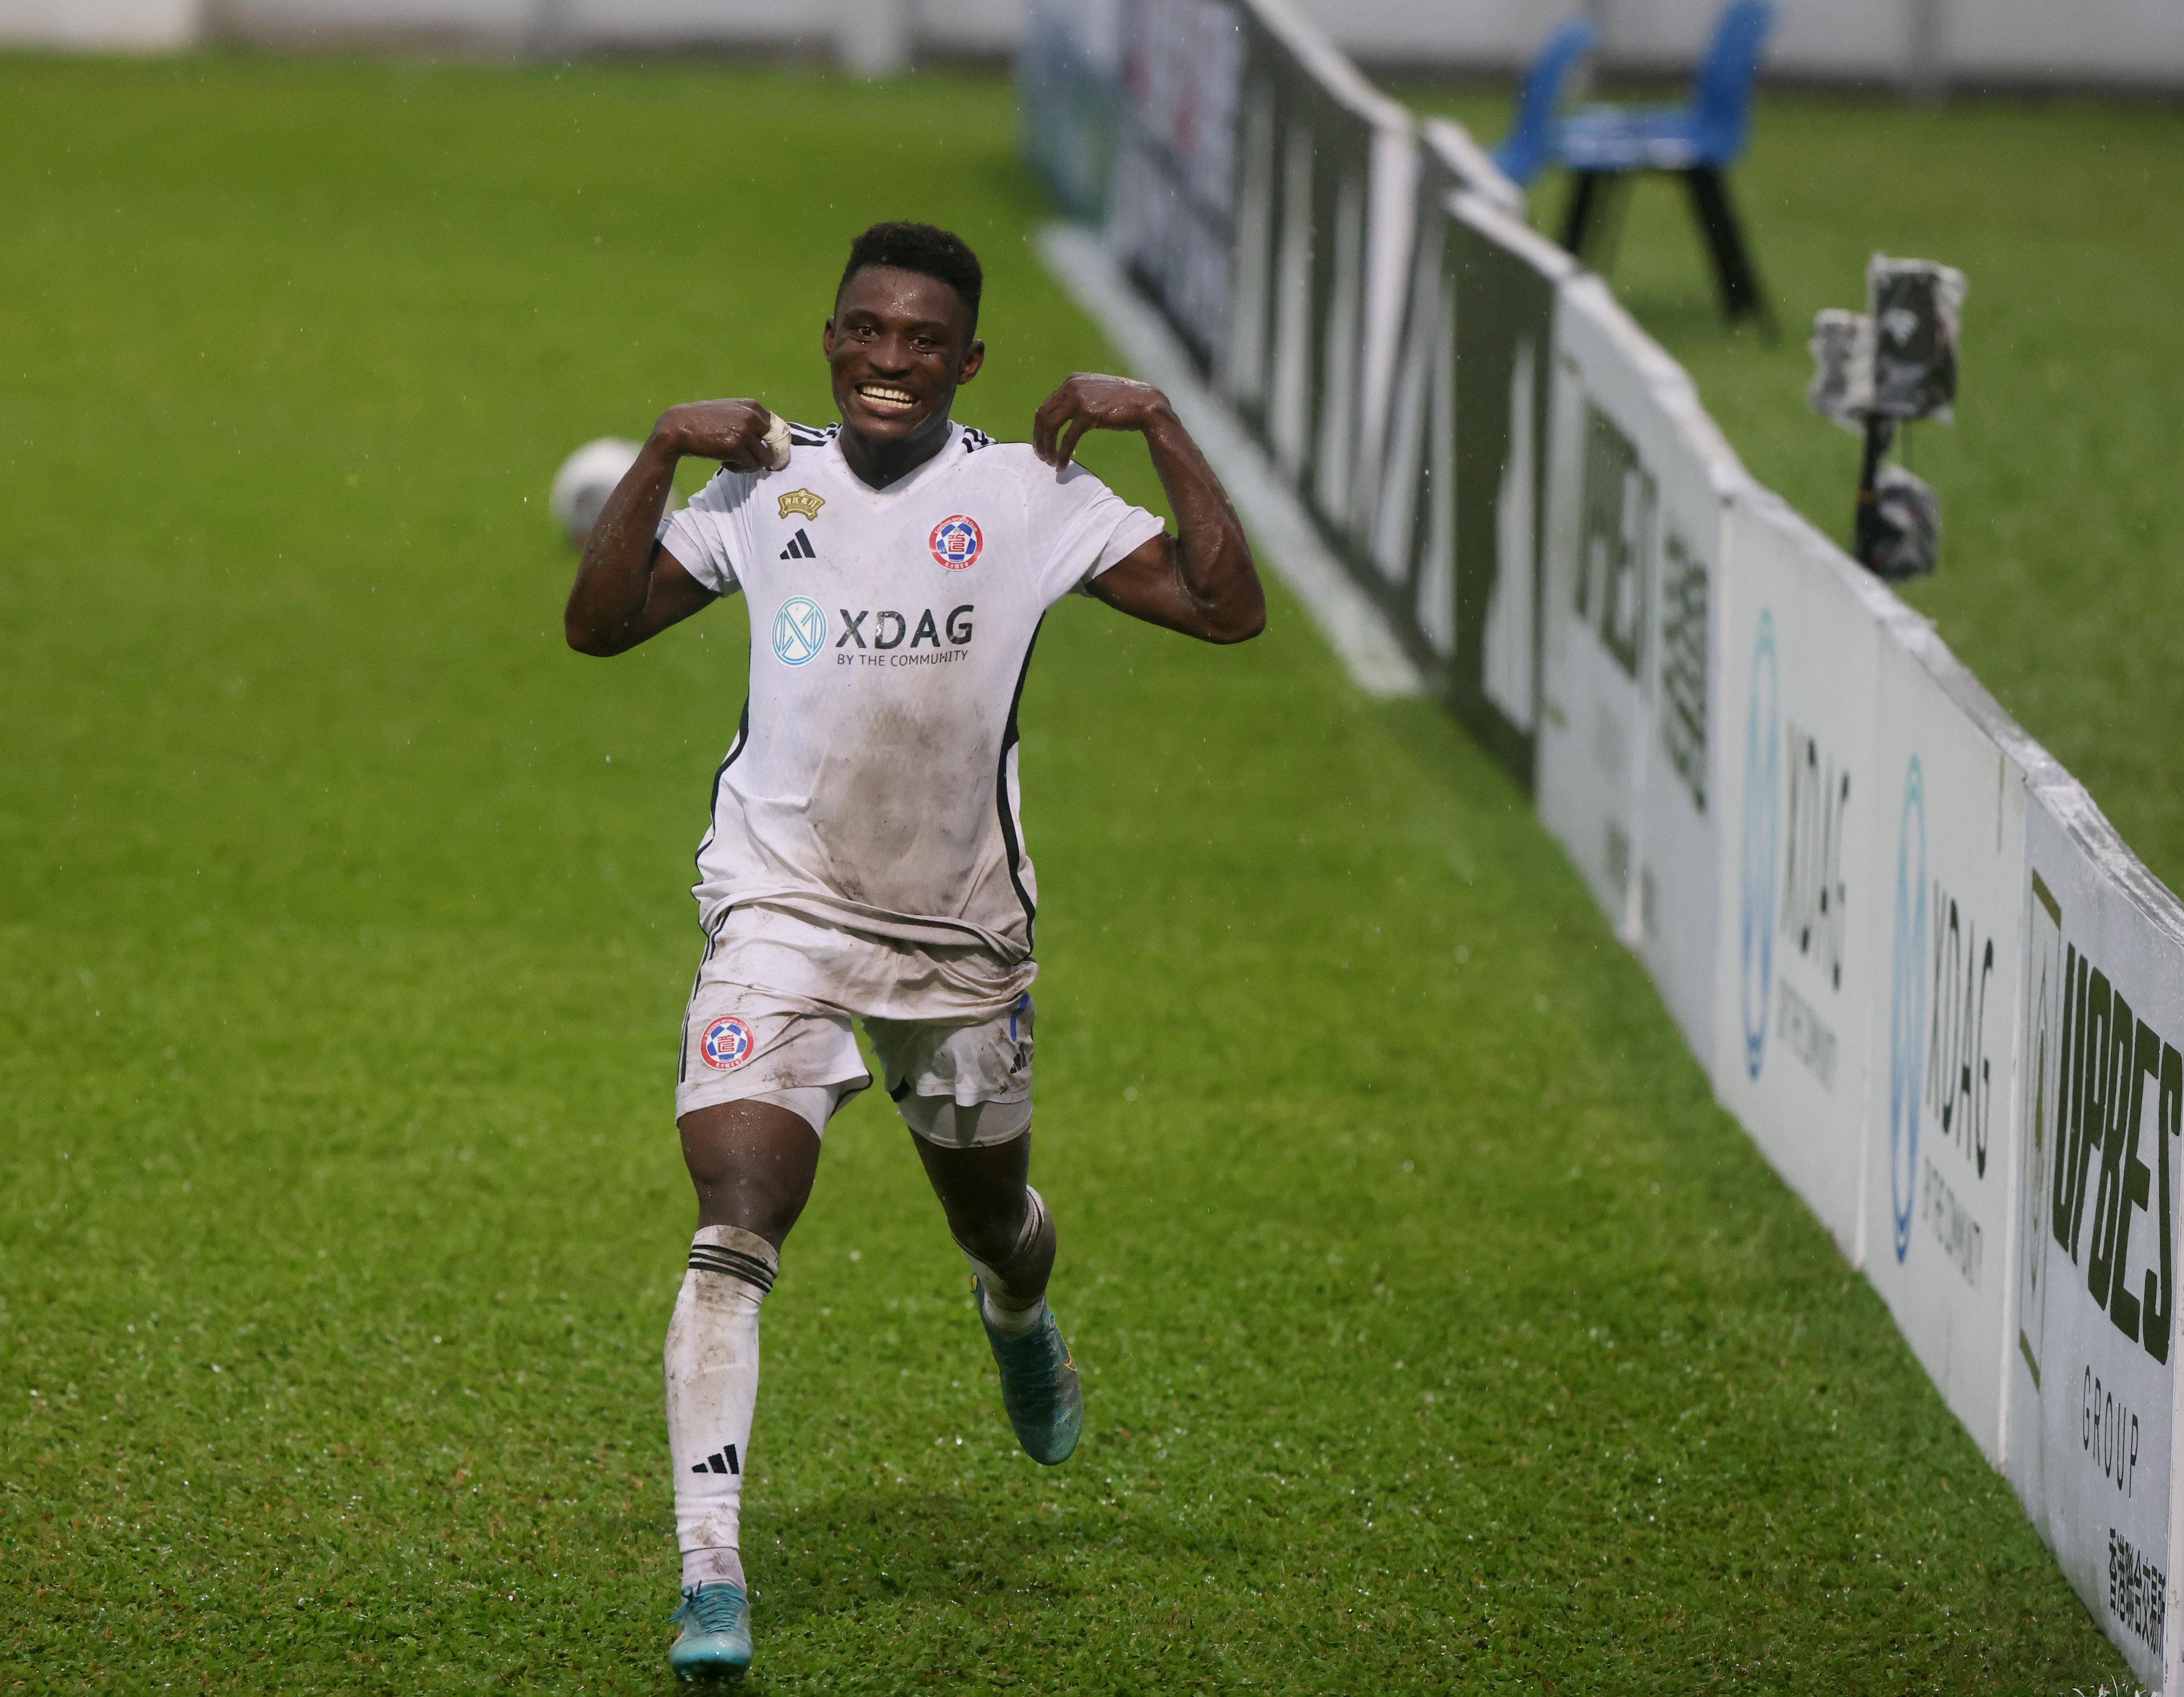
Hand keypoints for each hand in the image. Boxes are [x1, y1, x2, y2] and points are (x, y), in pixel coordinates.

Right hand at [653, 399, 779, 471]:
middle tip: (747, 460)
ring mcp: (744, 431)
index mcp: (752, 406)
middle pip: (773, 446)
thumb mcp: (730, 412)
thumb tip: (772, 439)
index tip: (761, 452)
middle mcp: (751, 417)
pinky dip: (738, 469)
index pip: (777, 429)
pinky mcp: (736, 447)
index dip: (771, 444)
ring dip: (749, 465)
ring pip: (763, 459)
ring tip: (733, 461)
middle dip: (762, 456)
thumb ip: (749, 420)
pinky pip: (749, 466)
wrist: (678, 426)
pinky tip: (725, 462)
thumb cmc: (703, 422)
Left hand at [1032, 374, 1172, 469]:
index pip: (1046, 406)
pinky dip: (1062, 455)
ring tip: (1051, 463)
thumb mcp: (1096, 394)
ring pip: (1051, 427)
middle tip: (1042, 457)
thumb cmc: (1124, 403)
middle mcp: (1072, 386)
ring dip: (1048, 448)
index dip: (1040, 428)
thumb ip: (1078, 399)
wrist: (1147, 404)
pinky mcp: (1088, 414)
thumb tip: (1062, 416)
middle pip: (1043, 416)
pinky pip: (1067, 439)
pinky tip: (1062, 466)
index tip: (1043, 444)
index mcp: (1072, 381)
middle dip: (1040, 439)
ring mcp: (1079, 399)